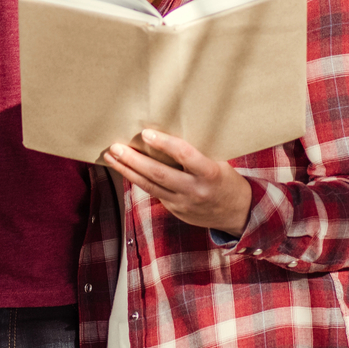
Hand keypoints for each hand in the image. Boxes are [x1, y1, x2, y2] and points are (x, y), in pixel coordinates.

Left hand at [103, 129, 253, 235]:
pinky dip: (138, 180)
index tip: (146, 133)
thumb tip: (168, 135)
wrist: (237, 213)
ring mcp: (183, 204)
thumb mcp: (220, 163)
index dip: (164, 144)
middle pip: (158, 174)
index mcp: (210, 173)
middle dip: (133, 160)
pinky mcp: (175, 210)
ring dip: (127, 171)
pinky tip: (126, 169)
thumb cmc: (227, 179)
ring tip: (111, 157)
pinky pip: (154, 193)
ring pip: (149, 186)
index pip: (184, 156)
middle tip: (115, 147)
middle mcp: (194, 190)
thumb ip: (197, 154)